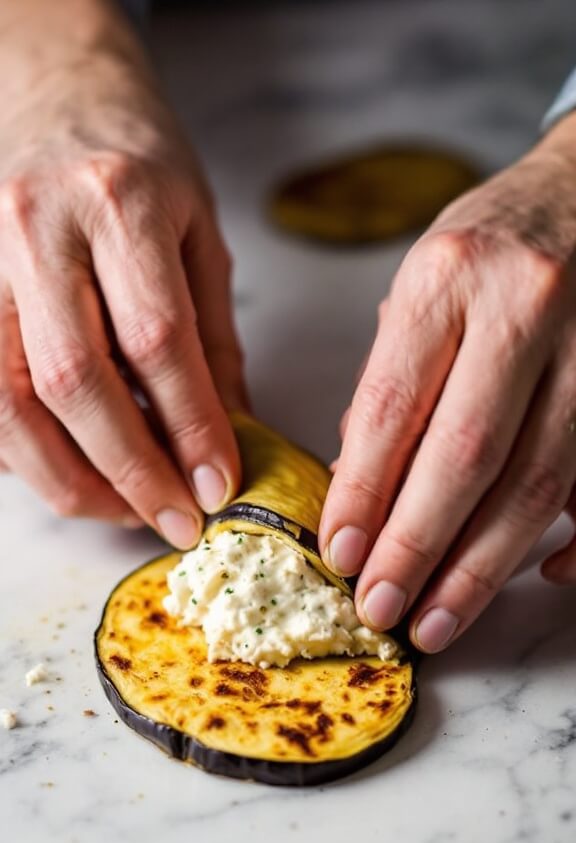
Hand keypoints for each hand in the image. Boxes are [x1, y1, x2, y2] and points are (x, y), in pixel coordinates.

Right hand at [0, 0, 246, 547]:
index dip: (190, 427)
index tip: (218, 486)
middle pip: (71, 380)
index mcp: (116, 202)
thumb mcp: (199, 233)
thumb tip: (229, 435)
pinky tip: (70, 471)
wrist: (54, 94)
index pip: (156, 339)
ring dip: (66, 478)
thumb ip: (213, 337)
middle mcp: (34, 230)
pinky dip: (23, 452)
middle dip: (129, 470)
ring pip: (7, 401)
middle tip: (176, 519)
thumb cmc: (136, 160)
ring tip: (124, 510)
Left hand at [320, 115, 575, 651]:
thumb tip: (360, 485)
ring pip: (537, 482)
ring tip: (437, 620)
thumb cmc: (491, 243)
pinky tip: (537, 576)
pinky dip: (572, 537)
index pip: (394, 405)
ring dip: (483, 566)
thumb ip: (391, 379)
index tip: (339, 554)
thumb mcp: (421, 283)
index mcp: (449, 277)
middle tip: (381, 608)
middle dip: (418, 546)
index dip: (364, 491)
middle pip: (468, 456)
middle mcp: (526, 308)